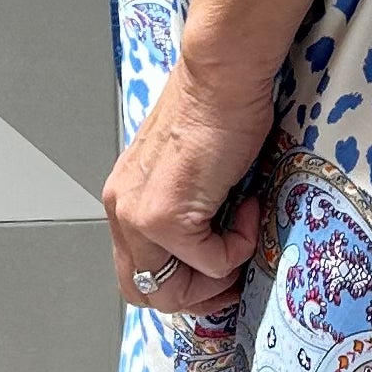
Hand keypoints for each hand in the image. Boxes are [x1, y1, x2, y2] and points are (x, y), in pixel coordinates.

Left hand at [103, 52, 273, 318]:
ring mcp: (140, 217)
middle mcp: (122, 210)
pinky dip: (240, 246)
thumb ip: (186, 209)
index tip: (218, 273)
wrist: (223, 76)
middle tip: (235, 275)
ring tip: (243, 235)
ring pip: (173, 291)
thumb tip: (211, 251)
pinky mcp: (168, 219)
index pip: (137, 272)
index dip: (180, 285)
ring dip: (218, 276)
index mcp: (124, 199)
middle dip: (197, 295)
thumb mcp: (189, 171)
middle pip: (146, 293)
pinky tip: (250, 206)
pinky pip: (212, 263)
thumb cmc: (217, 108)